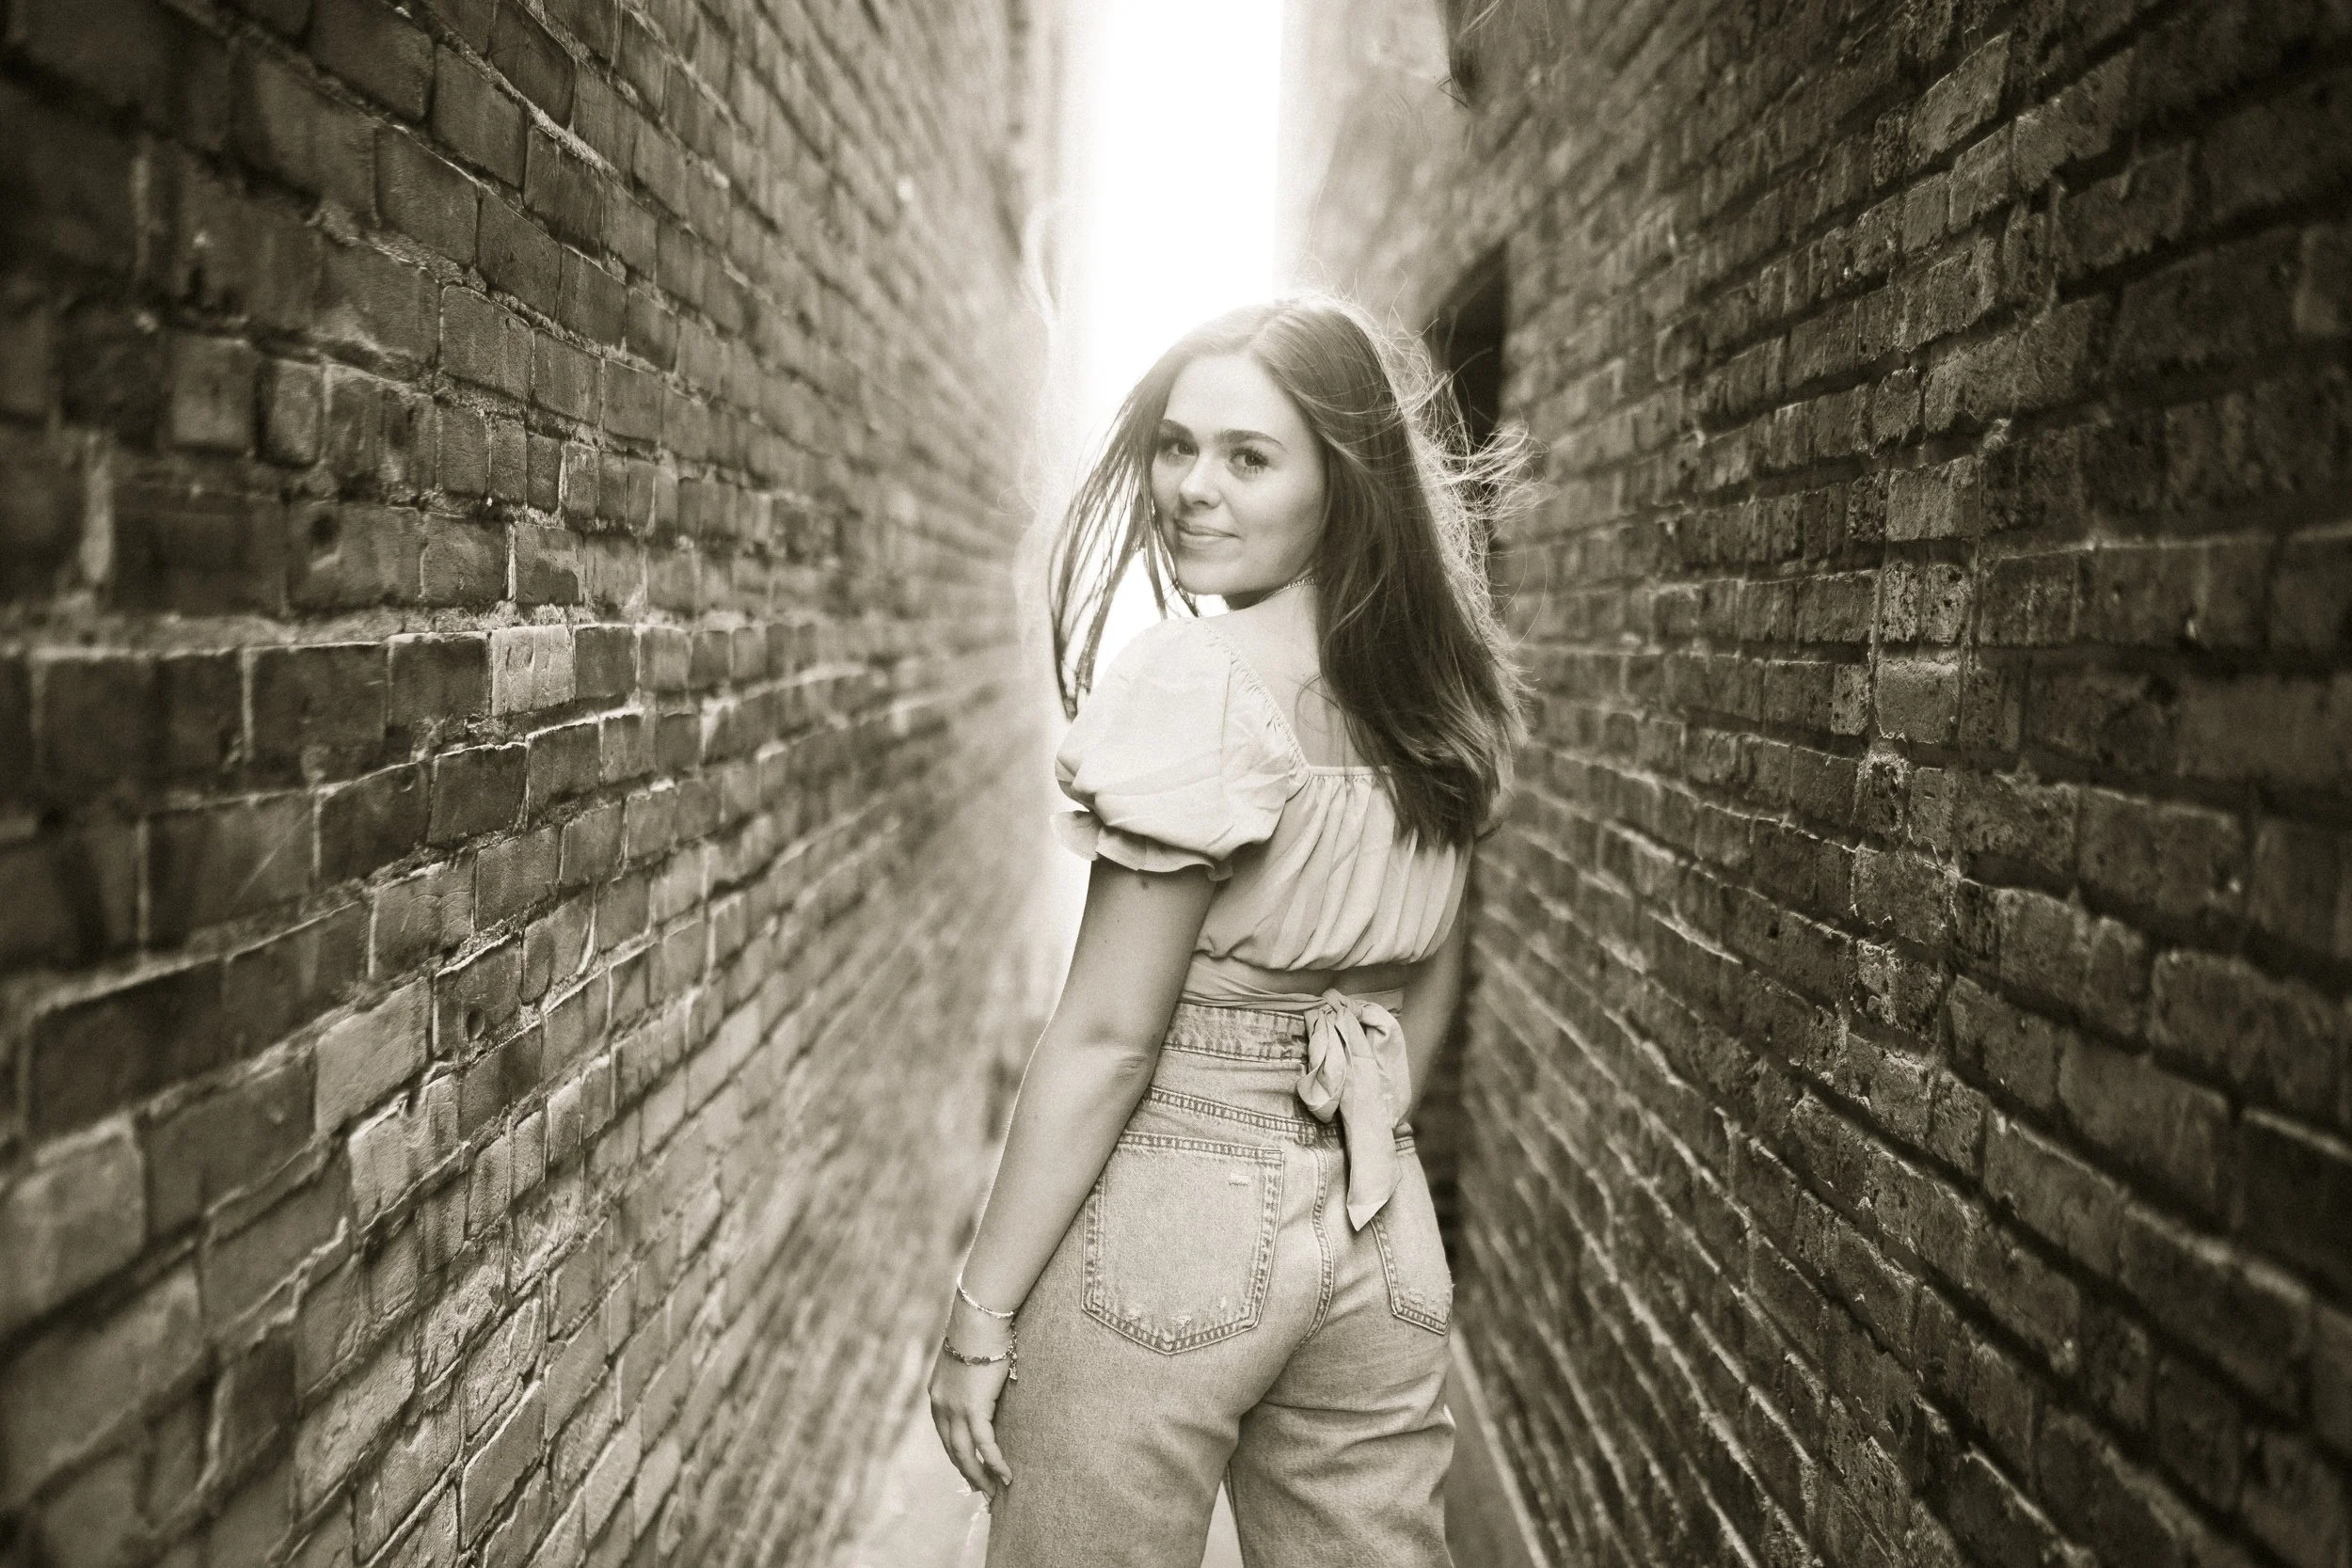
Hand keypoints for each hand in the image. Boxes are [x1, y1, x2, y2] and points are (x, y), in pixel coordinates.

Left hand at [928, 1325, 1012, 1502]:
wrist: (978, 1320)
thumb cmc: (979, 1333)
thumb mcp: (968, 1361)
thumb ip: (969, 1380)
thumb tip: (983, 1385)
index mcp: (937, 1396)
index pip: (946, 1435)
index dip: (958, 1454)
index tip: (969, 1469)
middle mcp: (941, 1407)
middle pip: (953, 1450)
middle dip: (967, 1472)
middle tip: (982, 1490)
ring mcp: (955, 1410)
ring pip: (965, 1454)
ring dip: (979, 1476)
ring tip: (993, 1492)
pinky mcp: (973, 1409)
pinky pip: (985, 1445)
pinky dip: (995, 1463)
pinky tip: (1006, 1475)